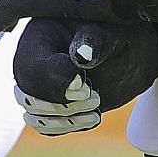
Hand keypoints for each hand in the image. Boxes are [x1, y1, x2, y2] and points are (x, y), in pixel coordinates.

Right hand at [11, 16, 157, 134]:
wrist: (130, 48)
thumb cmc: (116, 31)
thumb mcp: (109, 30)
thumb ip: (95, 40)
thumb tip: (82, 56)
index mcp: (38, 35)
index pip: (31, 66)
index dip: (56, 80)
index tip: (83, 81)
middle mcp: (30, 62)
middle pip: (27, 95)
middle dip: (61, 102)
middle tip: (93, 95)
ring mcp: (37, 86)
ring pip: (34, 115)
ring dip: (65, 118)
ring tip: (96, 104)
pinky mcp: (50, 105)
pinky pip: (47, 126)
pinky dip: (68, 127)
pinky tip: (94, 116)